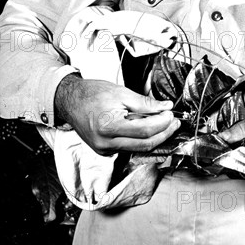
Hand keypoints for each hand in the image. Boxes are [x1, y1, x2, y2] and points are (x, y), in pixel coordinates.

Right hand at [54, 74, 179, 155]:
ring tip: (165, 124)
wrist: (70, 100)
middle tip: (174, 122)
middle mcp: (105, 143)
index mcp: (109, 127)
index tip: (171, 114)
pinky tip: (148, 128)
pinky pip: (128, 148)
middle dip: (163, 134)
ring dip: (155, 137)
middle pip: (144, 145)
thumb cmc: (92, 93)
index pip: (145, 131)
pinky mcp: (104, 151)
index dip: (162, 123)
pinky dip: (141, 140)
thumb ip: (145, 103)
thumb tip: (165, 107)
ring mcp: (104, 150)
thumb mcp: (121, 93)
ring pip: (138, 149)